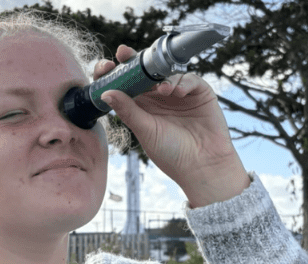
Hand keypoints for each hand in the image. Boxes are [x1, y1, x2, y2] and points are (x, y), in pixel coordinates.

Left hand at [93, 45, 249, 207]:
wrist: (203, 166)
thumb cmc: (172, 154)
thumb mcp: (145, 131)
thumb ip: (128, 111)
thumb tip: (105, 93)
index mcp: (141, 106)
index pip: (124, 84)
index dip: (113, 74)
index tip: (105, 67)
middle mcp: (158, 97)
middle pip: (142, 72)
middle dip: (132, 61)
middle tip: (123, 53)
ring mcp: (178, 93)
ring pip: (165, 71)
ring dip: (159, 75)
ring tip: (162, 90)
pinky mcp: (199, 92)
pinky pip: (189, 78)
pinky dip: (182, 82)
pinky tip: (178, 93)